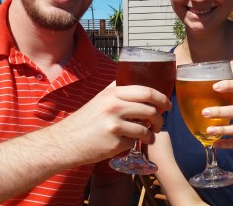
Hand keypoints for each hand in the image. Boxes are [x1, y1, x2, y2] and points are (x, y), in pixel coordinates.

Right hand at [49, 81, 170, 165]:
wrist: (66, 141)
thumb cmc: (85, 120)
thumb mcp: (100, 99)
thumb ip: (118, 92)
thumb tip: (140, 91)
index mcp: (112, 92)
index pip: (145, 90)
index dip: (161, 97)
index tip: (167, 104)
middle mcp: (114, 105)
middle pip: (150, 109)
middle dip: (161, 117)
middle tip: (161, 122)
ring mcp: (114, 124)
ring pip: (145, 128)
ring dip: (152, 134)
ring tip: (149, 136)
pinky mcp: (114, 142)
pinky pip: (134, 141)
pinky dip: (135, 143)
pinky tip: (130, 142)